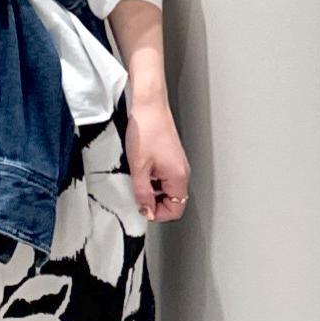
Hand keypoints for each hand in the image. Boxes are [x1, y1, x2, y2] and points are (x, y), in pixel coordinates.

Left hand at [126, 94, 188, 221]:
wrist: (149, 106)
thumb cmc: (147, 130)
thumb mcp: (139, 167)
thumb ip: (143, 193)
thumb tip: (146, 210)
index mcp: (178, 177)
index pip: (176, 210)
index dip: (158, 214)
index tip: (143, 208)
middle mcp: (182, 172)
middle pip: (173, 201)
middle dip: (155, 203)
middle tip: (137, 194)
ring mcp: (177, 165)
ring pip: (167, 190)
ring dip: (152, 191)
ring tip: (138, 179)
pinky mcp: (171, 158)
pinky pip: (164, 178)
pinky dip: (152, 180)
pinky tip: (141, 170)